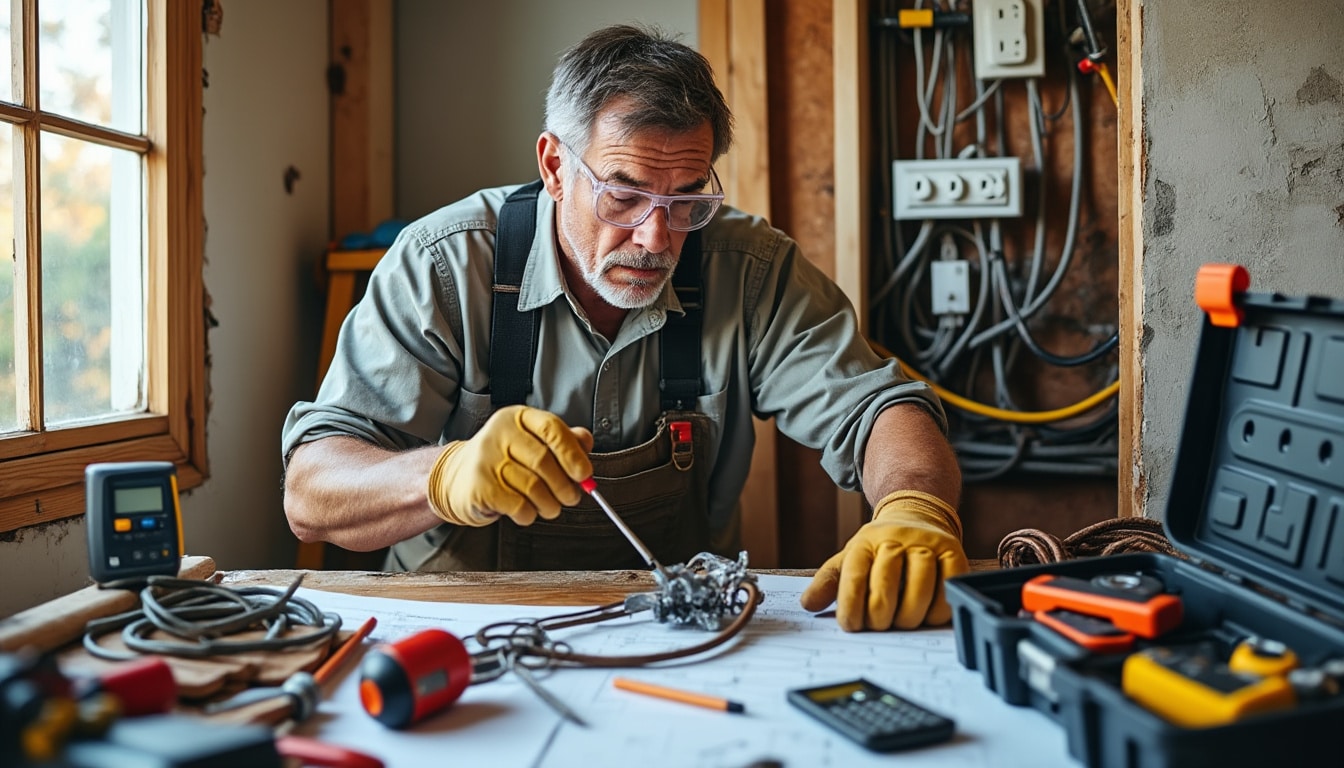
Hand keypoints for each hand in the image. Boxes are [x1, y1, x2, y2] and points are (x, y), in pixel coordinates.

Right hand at [426, 405, 594, 526]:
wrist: (456, 479)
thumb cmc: (503, 461)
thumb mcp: (531, 442)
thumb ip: (561, 440)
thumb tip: (586, 442)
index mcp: (517, 418)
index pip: (552, 428)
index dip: (573, 453)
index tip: (585, 474)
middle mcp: (499, 434)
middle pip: (544, 461)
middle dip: (565, 486)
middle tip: (572, 498)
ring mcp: (486, 460)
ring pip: (533, 487)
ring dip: (550, 505)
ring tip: (551, 508)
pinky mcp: (480, 487)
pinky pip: (518, 506)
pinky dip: (530, 515)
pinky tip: (527, 512)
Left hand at [800, 490, 967, 630]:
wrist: (917, 518)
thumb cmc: (879, 551)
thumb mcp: (849, 559)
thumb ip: (828, 582)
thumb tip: (808, 604)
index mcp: (865, 541)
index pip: (854, 576)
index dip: (850, 607)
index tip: (851, 626)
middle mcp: (896, 538)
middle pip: (886, 585)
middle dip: (879, 616)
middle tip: (878, 627)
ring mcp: (927, 544)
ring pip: (920, 588)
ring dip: (909, 616)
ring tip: (901, 624)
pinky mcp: (954, 553)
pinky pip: (948, 589)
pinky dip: (937, 611)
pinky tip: (926, 616)